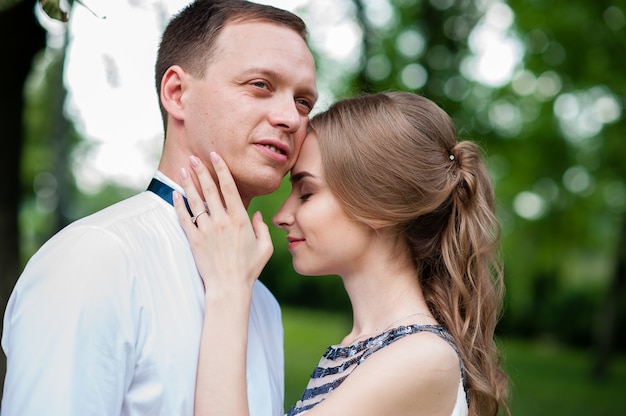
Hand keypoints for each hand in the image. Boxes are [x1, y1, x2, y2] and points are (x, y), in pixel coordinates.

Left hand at [173, 153, 272, 297]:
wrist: (229, 287)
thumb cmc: (249, 269)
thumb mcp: (265, 248)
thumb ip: (262, 228)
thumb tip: (257, 215)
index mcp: (240, 219)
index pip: (229, 188)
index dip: (221, 169)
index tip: (215, 156)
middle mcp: (222, 221)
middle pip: (210, 189)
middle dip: (202, 170)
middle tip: (194, 157)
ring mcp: (207, 230)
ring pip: (195, 201)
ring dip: (189, 183)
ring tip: (183, 169)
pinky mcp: (194, 240)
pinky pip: (184, 218)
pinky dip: (178, 205)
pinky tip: (175, 193)